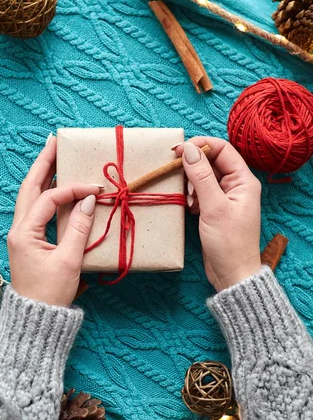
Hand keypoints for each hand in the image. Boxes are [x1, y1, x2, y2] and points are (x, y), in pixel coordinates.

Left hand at [7, 135, 99, 305]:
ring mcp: (22, 234)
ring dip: (42, 176)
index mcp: (24, 233)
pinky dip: (46, 194)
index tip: (95, 188)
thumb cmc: (50, 294)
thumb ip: (78, 229)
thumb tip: (88, 200)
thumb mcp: (68, 262)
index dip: (71, 189)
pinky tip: (56, 186)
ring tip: (54, 155)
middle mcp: (19, 229)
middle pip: (29, 188)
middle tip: (55, 141)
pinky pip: (36, 209)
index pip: (48, 199)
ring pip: (30, 197)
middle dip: (42, 163)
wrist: (36, 319)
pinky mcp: (30, 241)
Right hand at [174, 137, 261, 291]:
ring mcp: (225, 197)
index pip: (222, 149)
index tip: (177, 151)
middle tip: (175, 174)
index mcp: (243, 180)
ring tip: (186, 199)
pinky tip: (188, 208)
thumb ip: (201, 177)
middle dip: (192, 166)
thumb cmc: (229, 242)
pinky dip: (191, 196)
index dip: (200, 145)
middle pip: (211, 162)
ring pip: (203, 177)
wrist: (232, 274)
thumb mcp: (213, 207)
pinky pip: (200, 193)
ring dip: (190, 183)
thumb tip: (189, 150)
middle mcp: (236, 185)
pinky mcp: (214, 209)